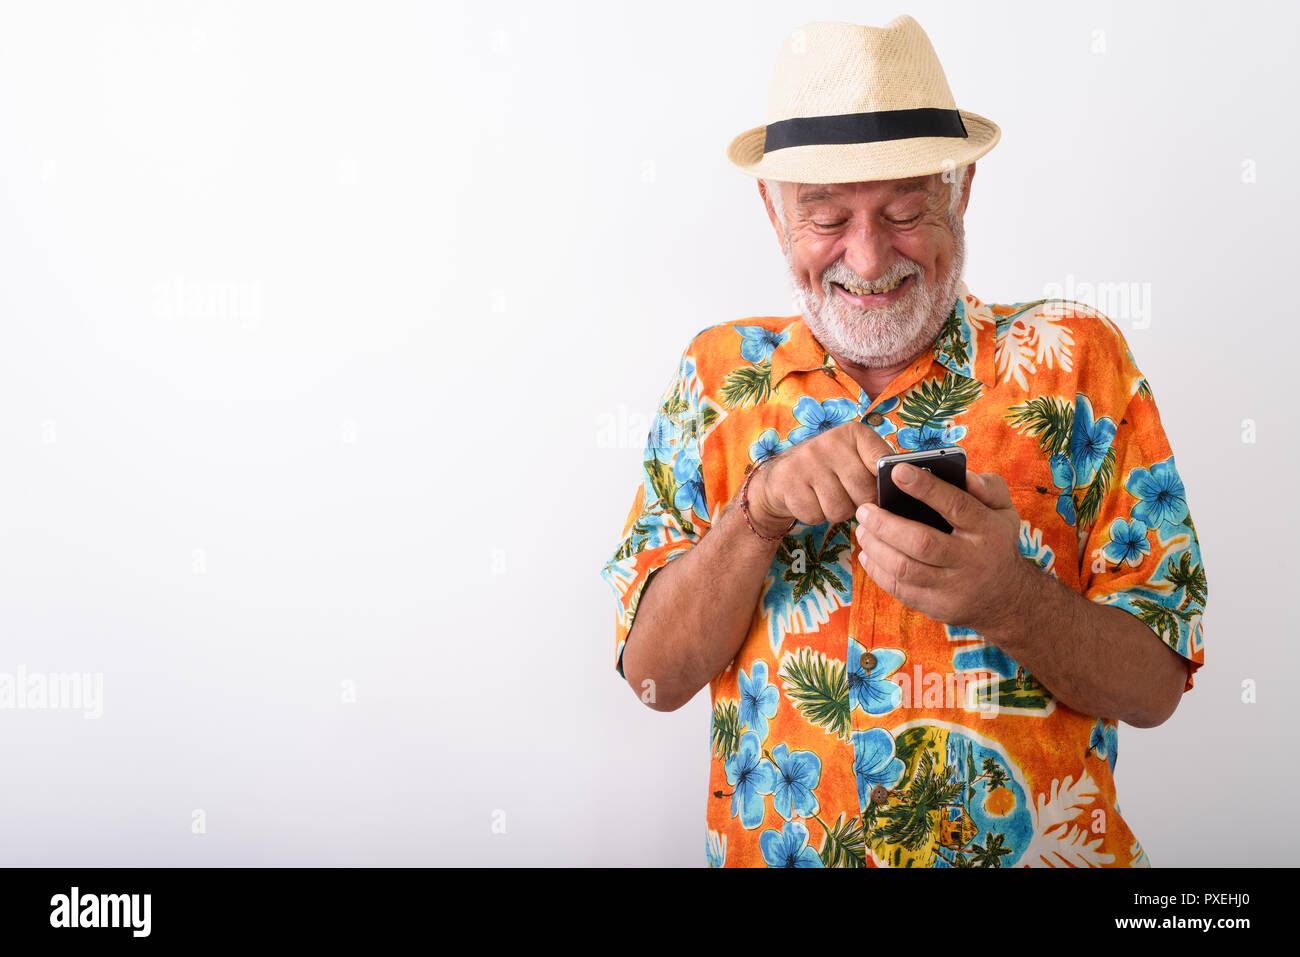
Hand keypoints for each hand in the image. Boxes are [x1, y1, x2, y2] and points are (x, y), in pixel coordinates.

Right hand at [747, 422, 892, 527]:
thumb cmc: (830, 470)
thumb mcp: (855, 459)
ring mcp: (806, 461)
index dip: (883, 484)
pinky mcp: (787, 482)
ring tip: (828, 497)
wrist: (781, 477)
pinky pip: (815, 516)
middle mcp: (829, 442)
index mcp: (854, 433)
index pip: (882, 463)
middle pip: (863, 492)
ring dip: (836, 512)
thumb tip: (908, 484)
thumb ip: (879, 468)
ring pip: (839, 508)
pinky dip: (815, 516)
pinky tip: (810, 500)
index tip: (879, 490)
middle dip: (858, 503)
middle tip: (848, 495)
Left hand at [853, 464, 1033, 633]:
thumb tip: (964, 475)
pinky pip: (899, 590)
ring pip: (904, 569)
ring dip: (875, 547)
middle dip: (885, 524)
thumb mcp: (1003, 510)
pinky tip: (868, 553)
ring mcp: (953, 588)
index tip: (897, 471)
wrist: (1005, 598)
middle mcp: (971, 561)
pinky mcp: (937, 607)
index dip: (925, 487)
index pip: (956, 505)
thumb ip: (987, 487)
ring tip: (862, 529)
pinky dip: (877, 570)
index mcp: (987, 530)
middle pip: (921, 543)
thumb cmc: (994, 541)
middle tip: (864, 509)